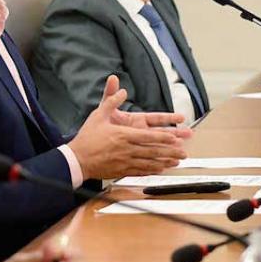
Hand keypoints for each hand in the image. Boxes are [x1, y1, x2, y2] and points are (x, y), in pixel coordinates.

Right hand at [68, 75, 189, 179]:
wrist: (77, 159)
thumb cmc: (87, 137)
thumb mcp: (98, 114)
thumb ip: (111, 101)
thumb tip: (121, 90)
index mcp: (123, 135)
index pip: (148, 136)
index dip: (163, 138)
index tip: (175, 138)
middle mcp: (127, 149)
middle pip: (153, 151)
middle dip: (170, 152)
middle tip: (183, 153)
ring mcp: (125, 161)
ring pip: (149, 162)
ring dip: (165, 162)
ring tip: (177, 162)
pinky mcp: (122, 170)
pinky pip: (140, 171)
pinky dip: (152, 170)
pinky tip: (160, 170)